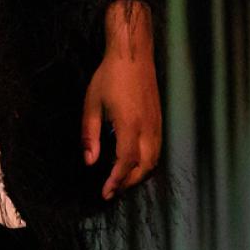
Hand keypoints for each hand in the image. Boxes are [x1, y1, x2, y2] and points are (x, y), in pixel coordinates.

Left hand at [82, 0, 161, 199]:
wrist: (133, 56)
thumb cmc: (109, 77)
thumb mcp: (91, 104)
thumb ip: (91, 134)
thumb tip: (90, 162)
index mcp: (130, 124)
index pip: (126, 162)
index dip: (116, 180)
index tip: (105, 193)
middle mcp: (148, 128)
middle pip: (144, 167)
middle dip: (127, 182)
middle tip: (110, 190)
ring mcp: (157, 125)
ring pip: (154, 161)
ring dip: (139, 175)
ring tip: (120, 181)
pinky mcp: (160, 121)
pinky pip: (157, 150)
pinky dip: (147, 164)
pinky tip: (133, 164)